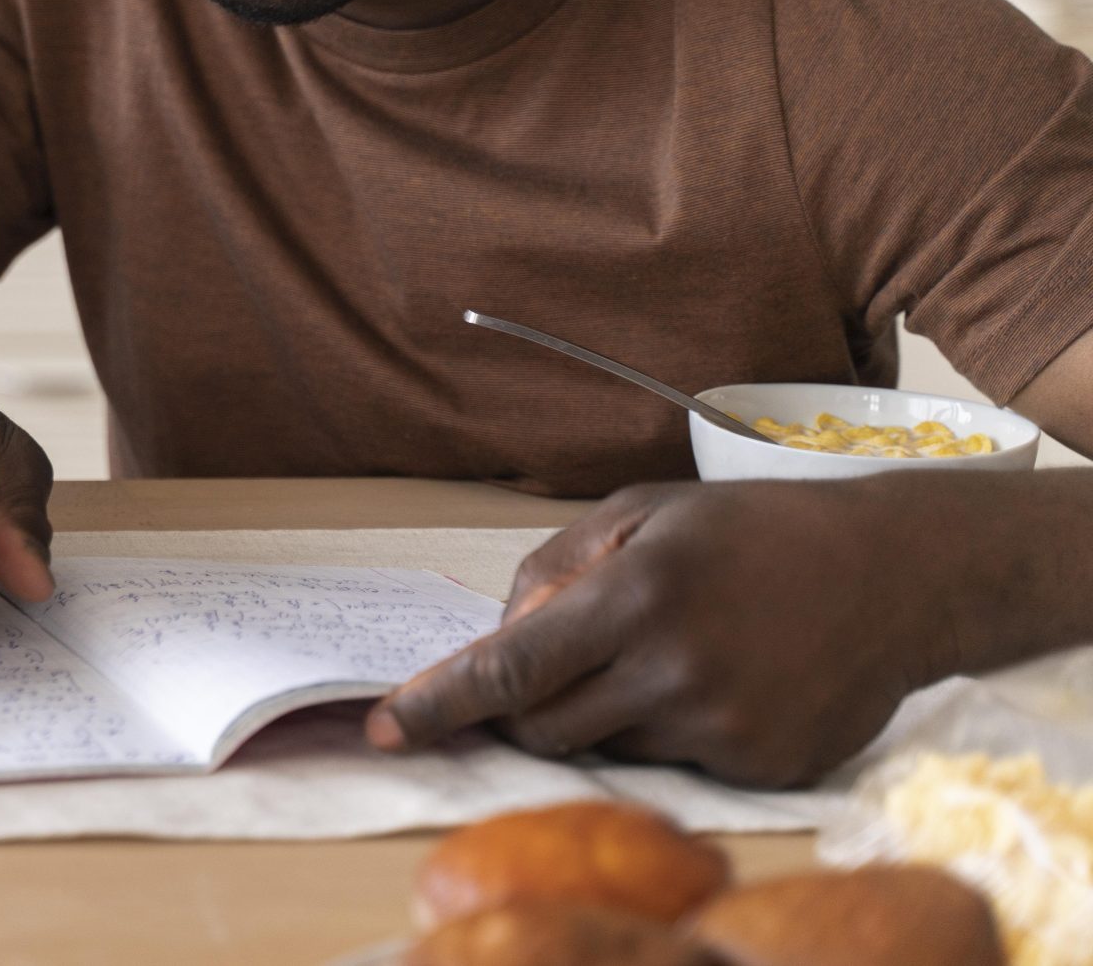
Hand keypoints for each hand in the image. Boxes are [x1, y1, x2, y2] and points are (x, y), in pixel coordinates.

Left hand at [365, 479, 955, 788]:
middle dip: (526, 700)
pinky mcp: (765, 768)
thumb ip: (551, 570)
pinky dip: (668, 730)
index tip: (387, 726)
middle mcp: (677, 671)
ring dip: (603, 709)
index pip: (510, 668)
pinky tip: (722, 678)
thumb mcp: (639, 513)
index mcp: (637, 595)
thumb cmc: (752, 530)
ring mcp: (725, 728)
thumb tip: (496, 641)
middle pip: (544, 724)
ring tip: (667, 649)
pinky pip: (671, 765)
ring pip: (604, 748)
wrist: (895, 574)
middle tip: (565, 656)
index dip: (439, 703)